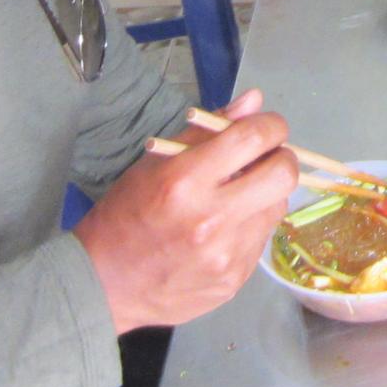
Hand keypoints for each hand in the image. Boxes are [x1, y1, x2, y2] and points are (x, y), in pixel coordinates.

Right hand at [74, 88, 300, 334]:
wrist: (104, 284)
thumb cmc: (125, 216)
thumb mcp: (154, 164)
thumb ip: (207, 131)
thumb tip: (254, 101)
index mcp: (185, 181)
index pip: (252, 138)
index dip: (270, 125)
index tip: (268, 126)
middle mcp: (211, 219)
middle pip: (283, 174)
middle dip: (282, 158)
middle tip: (266, 158)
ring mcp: (226, 255)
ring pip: (277, 207)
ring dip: (267, 193)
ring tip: (239, 195)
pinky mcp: (234, 280)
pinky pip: (261, 240)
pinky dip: (251, 225)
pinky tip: (225, 228)